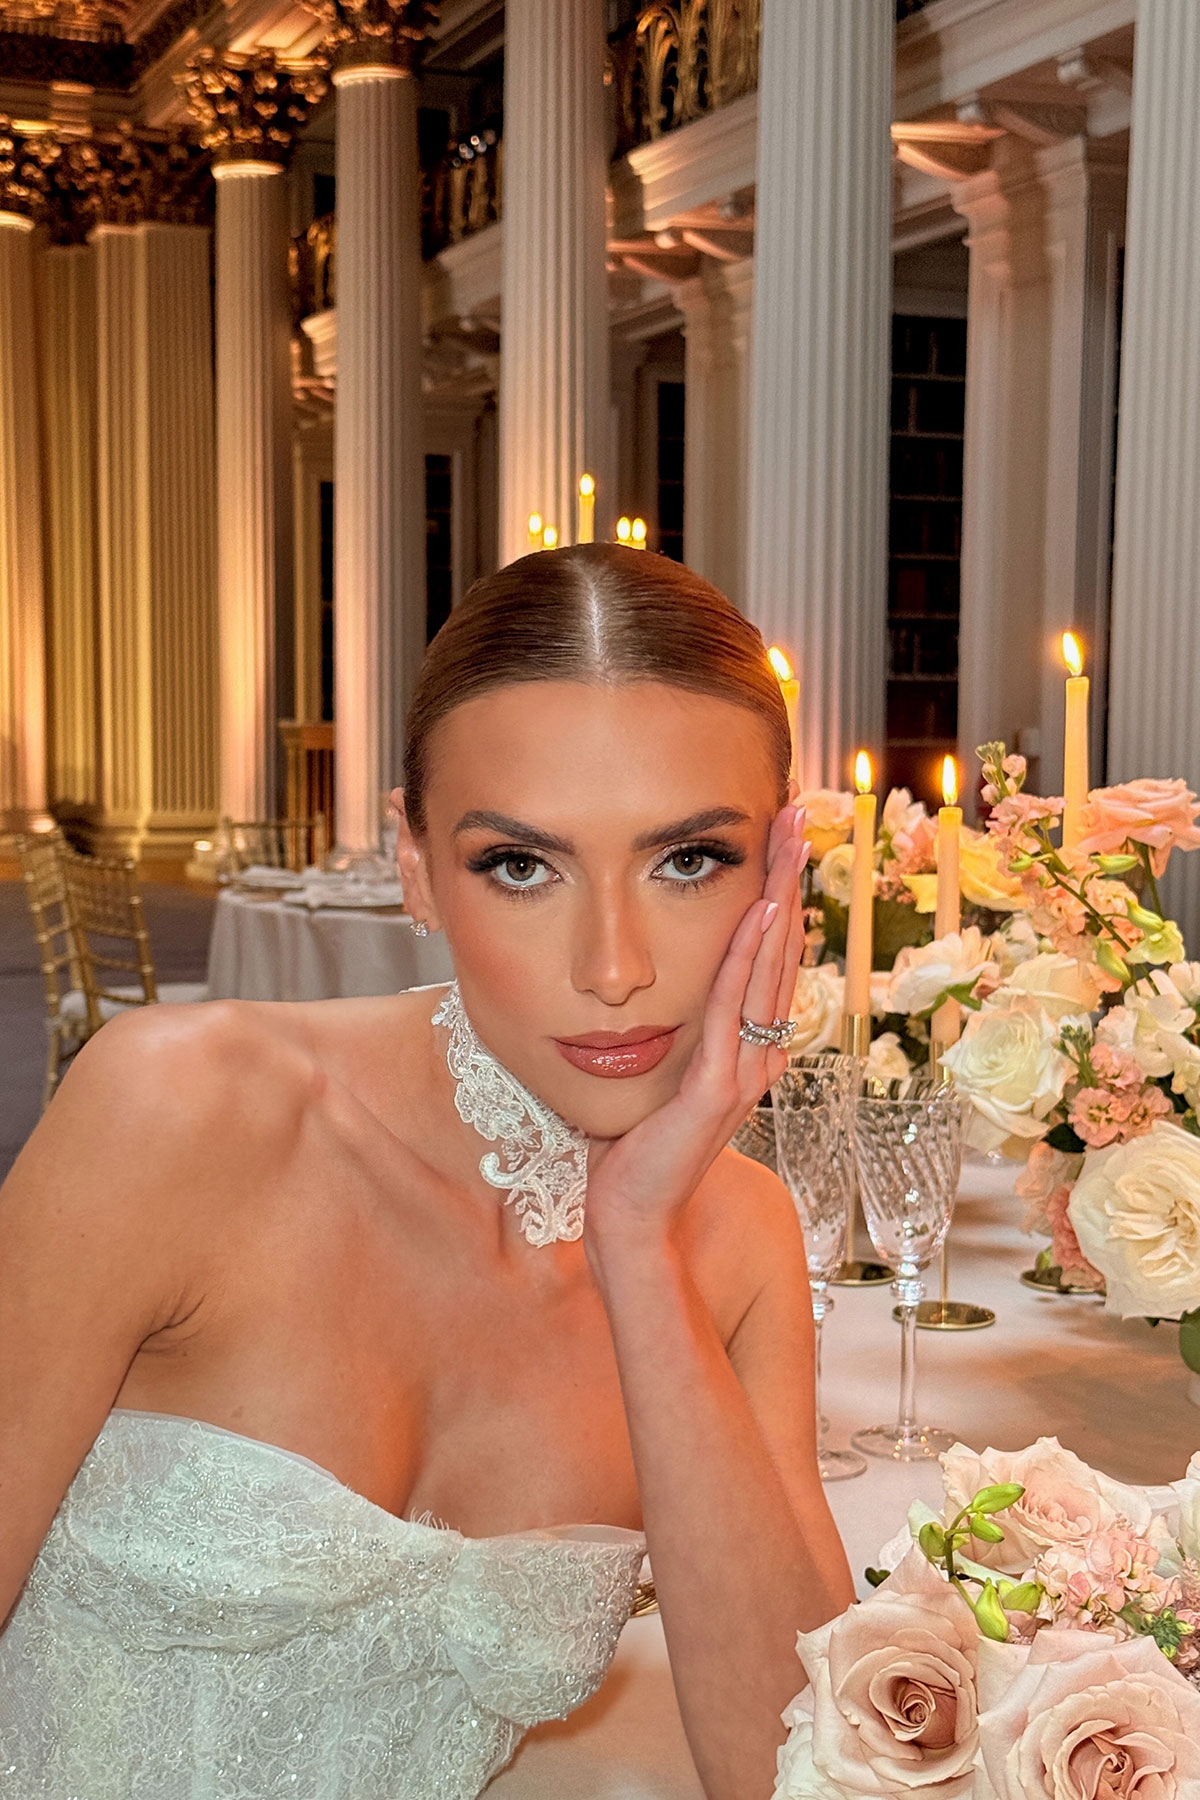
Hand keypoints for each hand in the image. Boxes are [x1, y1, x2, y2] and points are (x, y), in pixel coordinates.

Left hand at [584, 803, 808, 1255]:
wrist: (631, 1218)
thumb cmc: (634, 1151)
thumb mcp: (657, 1077)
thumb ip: (670, 1037)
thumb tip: (653, 993)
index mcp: (747, 1052)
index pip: (768, 960)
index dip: (780, 895)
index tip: (781, 839)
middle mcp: (757, 1057)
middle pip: (781, 951)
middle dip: (789, 877)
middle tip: (799, 812)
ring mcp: (744, 1074)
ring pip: (767, 970)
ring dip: (779, 900)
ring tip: (788, 842)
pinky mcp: (717, 1091)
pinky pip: (733, 1011)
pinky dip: (746, 960)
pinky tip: (758, 914)